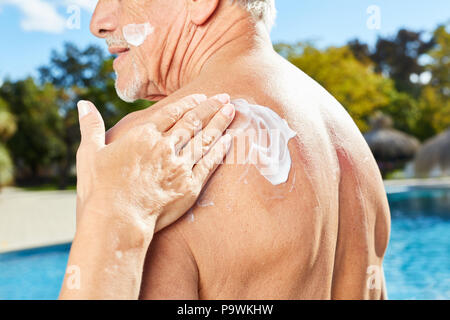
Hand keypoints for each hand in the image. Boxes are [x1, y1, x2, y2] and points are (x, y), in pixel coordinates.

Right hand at [76, 94, 234, 232]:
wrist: (117, 221)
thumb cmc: (99, 189)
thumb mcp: (90, 153)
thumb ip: (91, 126)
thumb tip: (83, 103)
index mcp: (144, 135)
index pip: (172, 113)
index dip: (189, 103)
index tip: (201, 96)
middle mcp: (165, 146)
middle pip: (193, 122)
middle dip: (211, 107)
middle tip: (226, 96)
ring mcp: (180, 166)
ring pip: (205, 139)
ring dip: (220, 123)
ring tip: (232, 110)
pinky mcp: (190, 186)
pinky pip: (209, 163)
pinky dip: (221, 150)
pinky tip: (230, 140)